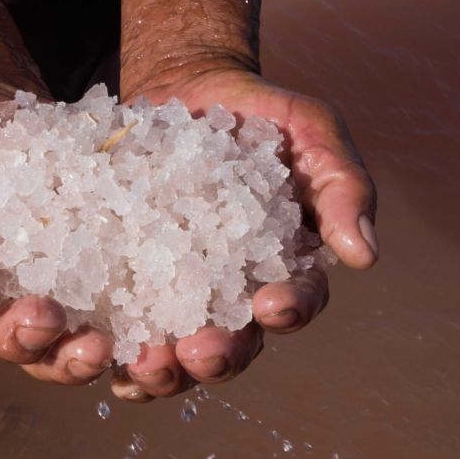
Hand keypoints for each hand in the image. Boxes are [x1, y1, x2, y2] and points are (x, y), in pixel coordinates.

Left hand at [109, 69, 377, 401]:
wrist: (189, 90)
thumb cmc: (261, 113)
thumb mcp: (310, 130)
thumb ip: (341, 184)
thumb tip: (365, 255)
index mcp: (286, 265)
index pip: (298, 300)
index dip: (290, 308)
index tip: (273, 303)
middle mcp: (235, 292)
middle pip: (234, 343)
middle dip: (219, 355)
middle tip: (199, 349)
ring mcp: (179, 291)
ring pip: (176, 349)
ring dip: (162, 368)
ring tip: (143, 362)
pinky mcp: (130, 279)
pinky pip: (121, 324)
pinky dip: (108, 347)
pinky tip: (94, 349)